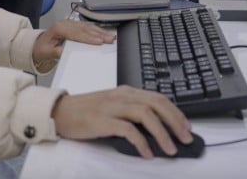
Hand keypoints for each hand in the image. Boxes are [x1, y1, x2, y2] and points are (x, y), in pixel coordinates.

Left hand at [32, 20, 113, 67]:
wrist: (38, 44)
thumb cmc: (42, 48)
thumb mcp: (47, 52)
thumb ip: (56, 52)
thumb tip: (66, 52)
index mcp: (58, 28)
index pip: (77, 33)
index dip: (89, 38)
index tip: (99, 42)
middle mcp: (65, 24)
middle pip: (85, 29)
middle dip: (99, 34)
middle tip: (110, 39)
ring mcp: (70, 24)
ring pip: (87, 27)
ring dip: (100, 32)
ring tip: (111, 37)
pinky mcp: (74, 26)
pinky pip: (87, 27)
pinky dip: (97, 30)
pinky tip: (105, 33)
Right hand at [51, 86, 193, 158]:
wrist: (60, 112)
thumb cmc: (86, 112)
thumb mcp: (112, 106)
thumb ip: (131, 112)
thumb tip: (156, 128)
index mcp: (126, 91)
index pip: (157, 97)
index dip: (176, 112)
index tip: (187, 127)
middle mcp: (121, 96)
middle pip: (156, 103)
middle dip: (175, 121)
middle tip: (186, 139)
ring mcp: (111, 106)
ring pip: (145, 114)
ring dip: (162, 133)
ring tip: (170, 149)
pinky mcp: (102, 120)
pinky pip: (127, 129)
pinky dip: (141, 142)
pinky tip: (147, 153)